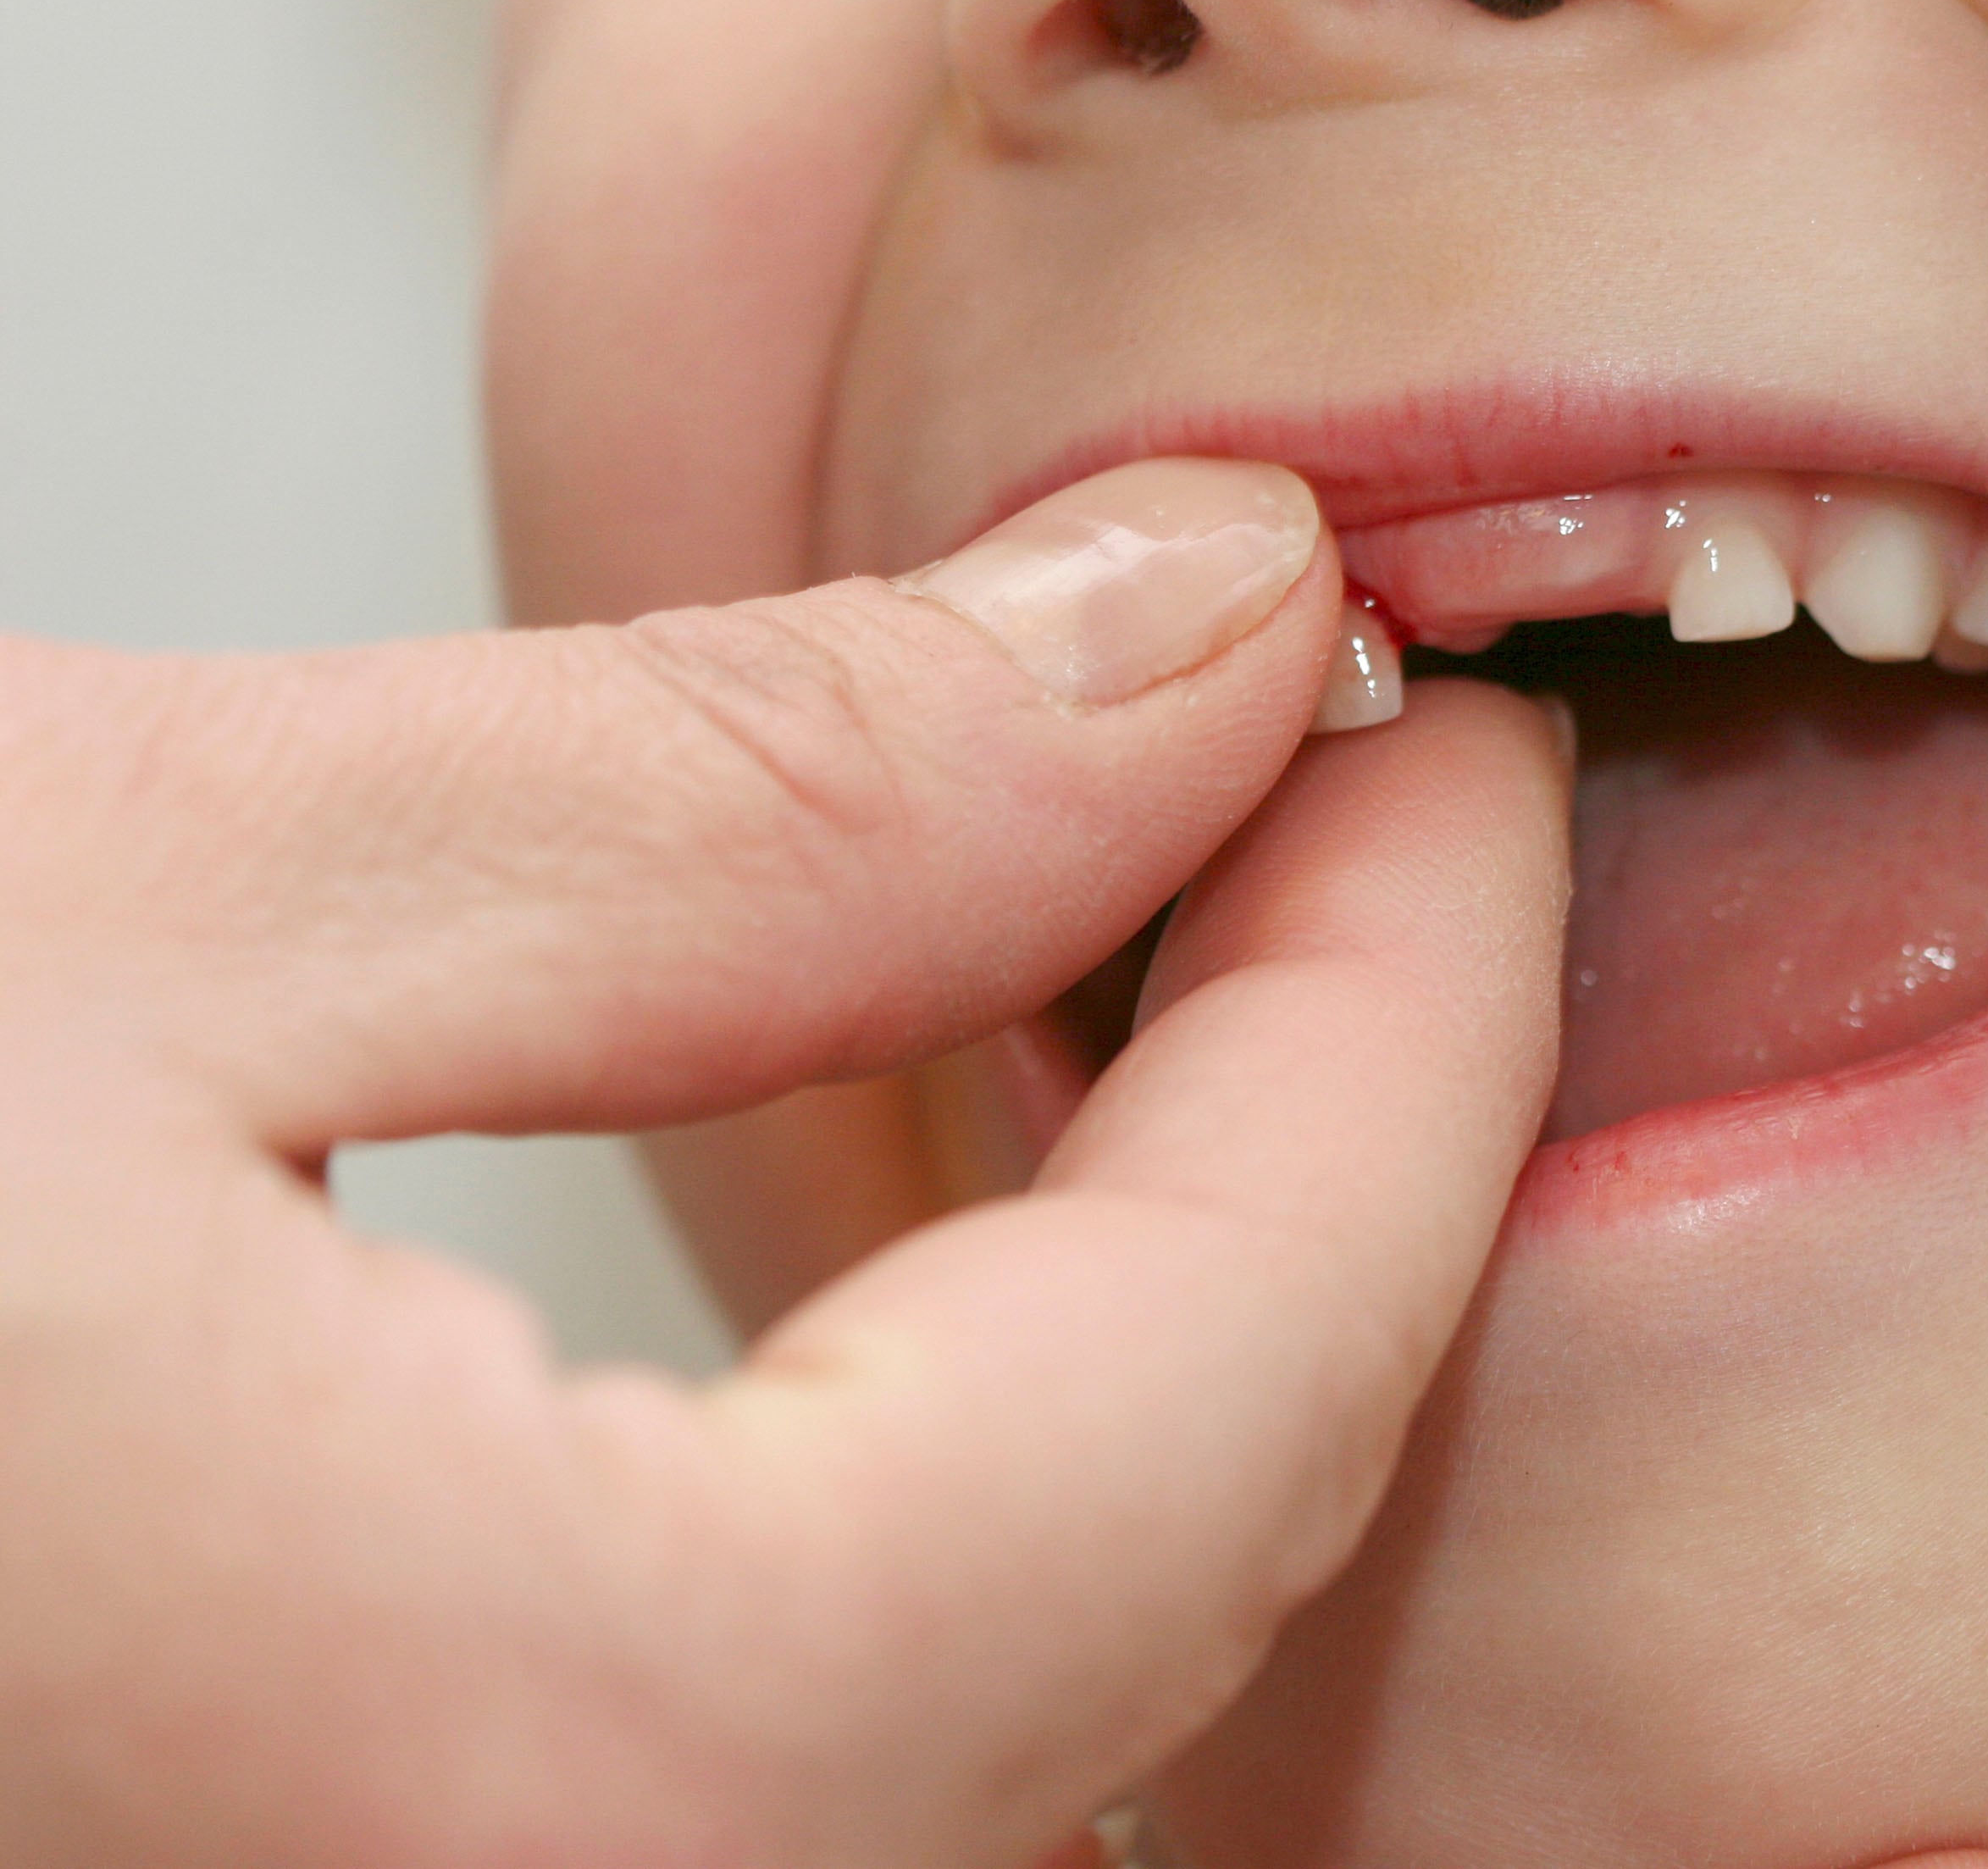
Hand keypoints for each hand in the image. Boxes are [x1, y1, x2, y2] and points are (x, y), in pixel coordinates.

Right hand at [0, 460, 1571, 1866]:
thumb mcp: (110, 899)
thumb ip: (727, 807)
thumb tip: (1180, 652)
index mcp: (557, 1760)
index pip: (1248, 1360)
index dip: (1410, 996)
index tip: (1436, 744)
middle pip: (1203, 1564)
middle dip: (1328, 1166)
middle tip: (1342, 832)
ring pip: (1054, 1702)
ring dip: (1179, 1348)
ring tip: (1173, 1007)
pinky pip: (841, 1782)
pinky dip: (971, 1521)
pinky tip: (946, 1308)